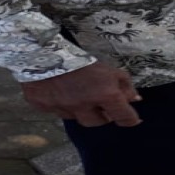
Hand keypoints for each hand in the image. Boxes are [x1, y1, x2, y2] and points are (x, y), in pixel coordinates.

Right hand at [21, 61, 142, 127]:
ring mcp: (65, 110)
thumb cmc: (78, 57)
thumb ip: (123, 84)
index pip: (124, 116)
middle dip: (104, 114)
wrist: (41, 52)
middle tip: (103, 102)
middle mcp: (86, 106)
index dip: (130, 119)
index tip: (134, 119)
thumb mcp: (106, 67)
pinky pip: (59, 113)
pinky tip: (62, 92)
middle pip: (101, 121)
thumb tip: (134, 99)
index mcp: (104, 95)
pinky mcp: (46, 109)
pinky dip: (64, 105)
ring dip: (84, 110)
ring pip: (79, 118)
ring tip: (82, 94)